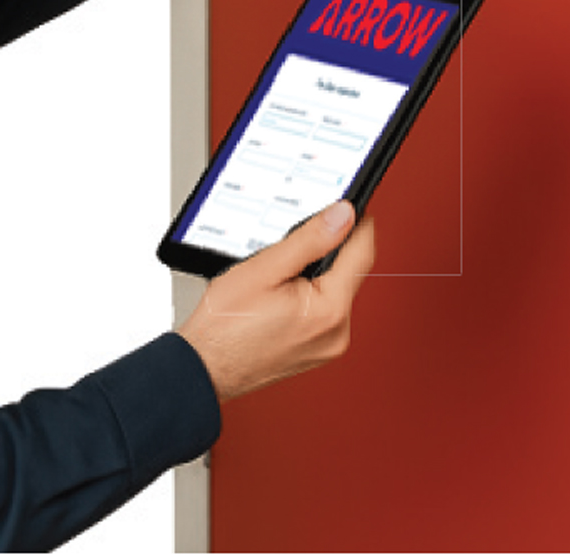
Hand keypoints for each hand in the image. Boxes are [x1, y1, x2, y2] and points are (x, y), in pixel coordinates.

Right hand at [178, 201, 374, 401]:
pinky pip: (324, 311)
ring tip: (277, 276)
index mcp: (330, 310)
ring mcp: (328, 345)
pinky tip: (279, 295)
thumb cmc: (226, 324)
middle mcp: (337, 332)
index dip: (357, 222)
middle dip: (326, 251)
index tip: (348, 205)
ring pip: (335, 291)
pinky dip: (308, 295)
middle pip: (348, 272)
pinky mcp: (318, 350)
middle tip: (291, 244)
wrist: (207, 364)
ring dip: (315, 274)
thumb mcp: (265, 267)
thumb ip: (310, 239)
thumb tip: (343, 216)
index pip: (362, 253)